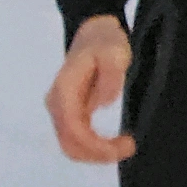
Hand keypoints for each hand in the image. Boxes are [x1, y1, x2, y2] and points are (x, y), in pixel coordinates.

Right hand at [45, 15, 135, 163]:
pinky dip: (94, 147)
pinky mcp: (69, 113)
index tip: (124, 145)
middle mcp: (56, 104)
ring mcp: (61, 110)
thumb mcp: (115, 51)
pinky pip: (77, 139)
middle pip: (69, 144)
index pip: (73, 130)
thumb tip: (105, 103)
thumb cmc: (105, 41)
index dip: (96, 146)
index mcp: (64, 91)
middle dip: (97, 154)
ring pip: (71, 145)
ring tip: (125, 146)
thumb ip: (111, 75)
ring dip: (96, 153)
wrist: (93, 31)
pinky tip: (114, 143)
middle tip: (129, 147)